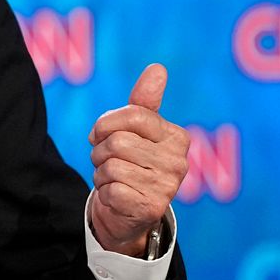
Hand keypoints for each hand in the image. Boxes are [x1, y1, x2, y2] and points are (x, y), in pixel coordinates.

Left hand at [87, 64, 189, 256]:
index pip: (132, 115)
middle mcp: (178, 162)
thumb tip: (158, 68)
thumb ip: (145, 101)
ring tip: (113, 178)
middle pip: (118, 141)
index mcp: (176, 137)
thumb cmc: (131, 162)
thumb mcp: (136, 129)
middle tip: (107, 161)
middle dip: (100, 150)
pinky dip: (104, 191)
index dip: (106, 124)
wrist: (127, 211)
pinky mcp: (149, 207)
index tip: (101, 134)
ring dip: (101, 171)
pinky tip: (116, 195)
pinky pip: (110, 188)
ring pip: (111, 164)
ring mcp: (166, 187)